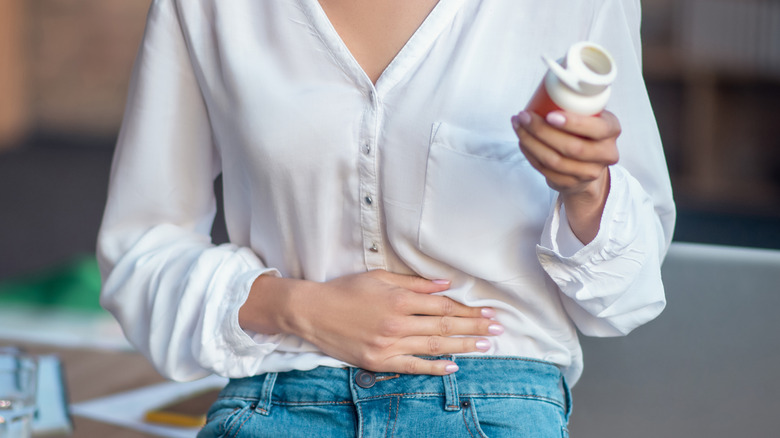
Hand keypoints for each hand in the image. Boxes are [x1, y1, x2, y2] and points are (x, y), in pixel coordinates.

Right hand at [240, 270, 502, 375]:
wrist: (312, 313)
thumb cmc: (345, 291)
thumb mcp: (379, 277)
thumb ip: (414, 283)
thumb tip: (444, 284)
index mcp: (399, 299)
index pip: (442, 306)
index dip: (467, 310)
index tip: (487, 312)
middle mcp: (398, 323)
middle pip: (444, 326)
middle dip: (474, 328)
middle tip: (497, 330)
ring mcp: (389, 345)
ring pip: (434, 346)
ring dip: (463, 346)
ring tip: (485, 346)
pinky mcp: (380, 361)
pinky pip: (413, 366)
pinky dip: (434, 367)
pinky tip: (454, 366)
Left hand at [511, 109, 620, 242]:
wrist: (588, 163)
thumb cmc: (585, 131)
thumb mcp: (590, 114)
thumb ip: (579, 102)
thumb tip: (552, 78)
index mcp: (612, 130)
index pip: (596, 129)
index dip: (572, 123)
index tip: (550, 115)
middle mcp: (605, 154)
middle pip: (572, 147)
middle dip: (542, 131)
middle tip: (524, 116)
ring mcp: (589, 172)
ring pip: (555, 161)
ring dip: (531, 142)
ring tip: (518, 126)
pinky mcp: (571, 184)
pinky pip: (546, 171)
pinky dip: (530, 154)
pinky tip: (522, 142)